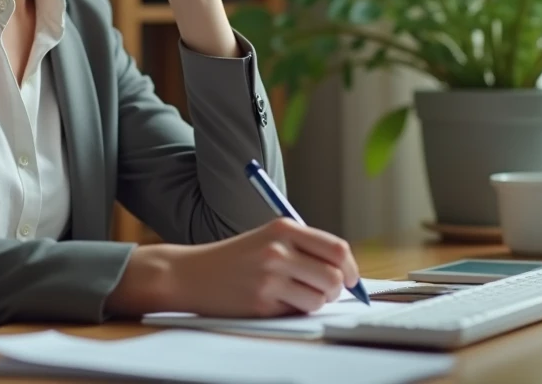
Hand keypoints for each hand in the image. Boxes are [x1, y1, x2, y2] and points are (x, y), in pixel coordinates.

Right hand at [105, 219, 361, 317]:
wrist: (191, 273)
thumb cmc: (234, 257)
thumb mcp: (268, 238)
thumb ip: (304, 248)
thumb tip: (345, 272)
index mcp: (283, 228)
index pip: (336, 249)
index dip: (350, 268)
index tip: (350, 279)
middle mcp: (278, 250)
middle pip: (333, 277)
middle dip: (335, 290)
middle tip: (324, 292)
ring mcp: (270, 277)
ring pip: (318, 299)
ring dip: (313, 302)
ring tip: (294, 295)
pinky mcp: (261, 302)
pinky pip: (296, 312)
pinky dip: (294, 311)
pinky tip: (275, 302)